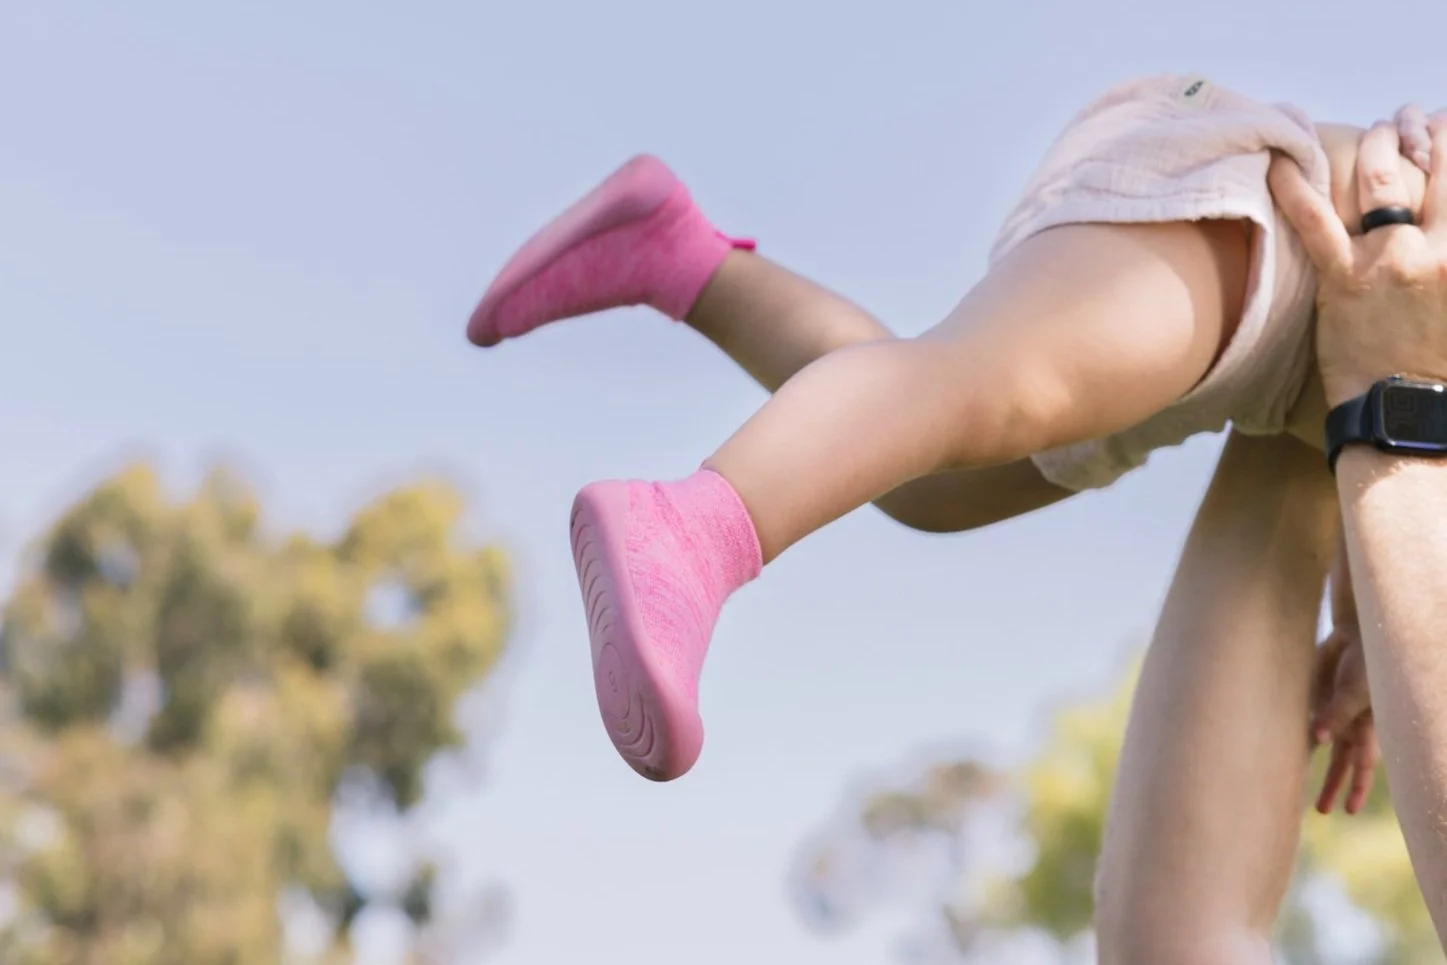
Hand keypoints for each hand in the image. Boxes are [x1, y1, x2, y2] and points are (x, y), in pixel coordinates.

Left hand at [1269, 116, 1446, 405]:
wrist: (1409, 410)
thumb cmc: (1446, 359)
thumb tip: (1442, 210)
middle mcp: (1439, 248)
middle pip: (1434, 164)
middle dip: (1422, 131)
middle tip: (1414, 119)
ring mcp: (1387, 262)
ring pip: (1380, 178)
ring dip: (1376, 143)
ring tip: (1375, 130)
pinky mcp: (1342, 281)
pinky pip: (1314, 223)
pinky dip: (1295, 187)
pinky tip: (1281, 158)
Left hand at [1310, 627, 1378, 813]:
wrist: (1352, 634)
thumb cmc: (1363, 662)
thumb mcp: (1355, 690)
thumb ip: (1336, 712)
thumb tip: (1319, 738)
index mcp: (1367, 727)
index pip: (1362, 766)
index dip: (1356, 788)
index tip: (1347, 810)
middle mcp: (1350, 725)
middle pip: (1341, 763)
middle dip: (1333, 786)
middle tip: (1322, 810)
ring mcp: (1331, 714)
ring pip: (1321, 747)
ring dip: (1309, 764)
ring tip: (1292, 784)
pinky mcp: (1314, 701)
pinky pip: (1303, 724)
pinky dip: (1293, 737)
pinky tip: (1278, 752)